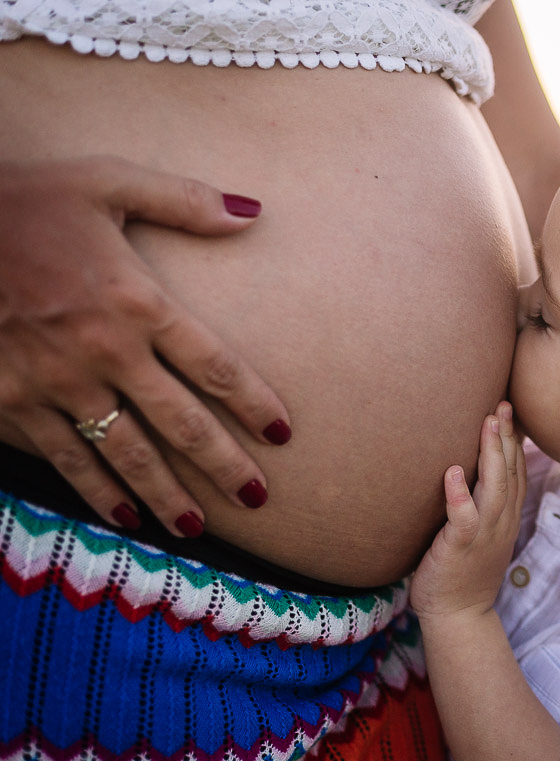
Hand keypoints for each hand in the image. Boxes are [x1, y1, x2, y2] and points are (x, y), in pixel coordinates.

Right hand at [0, 157, 291, 536]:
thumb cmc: (23, 196)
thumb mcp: (107, 180)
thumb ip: (184, 201)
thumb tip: (254, 212)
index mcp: (138, 300)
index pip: (216, 366)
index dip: (254, 404)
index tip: (281, 434)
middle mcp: (105, 351)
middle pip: (182, 423)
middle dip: (223, 465)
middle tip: (257, 497)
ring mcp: (57, 382)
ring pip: (127, 454)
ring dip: (167, 495)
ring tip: (198, 529)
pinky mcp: (11, 400)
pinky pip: (65, 457)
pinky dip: (97, 492)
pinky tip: (124, 518)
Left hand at [411, 402, 525, 618]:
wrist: (458, 615)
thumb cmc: (461, 572)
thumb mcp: (480, 533)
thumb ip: (479, 504)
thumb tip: (464, 472)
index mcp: (506, 517)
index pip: (516, 471)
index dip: (514, 440)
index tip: (508, 409)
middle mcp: (501, 521)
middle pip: (510, 472)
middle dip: (507, 436)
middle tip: (502, 404)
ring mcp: (484, 534)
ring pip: (494, 487)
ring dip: (491, 453)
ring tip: (487, 423)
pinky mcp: (460, 547)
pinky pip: (463, 518)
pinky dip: (459, 495)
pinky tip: (453, 472)